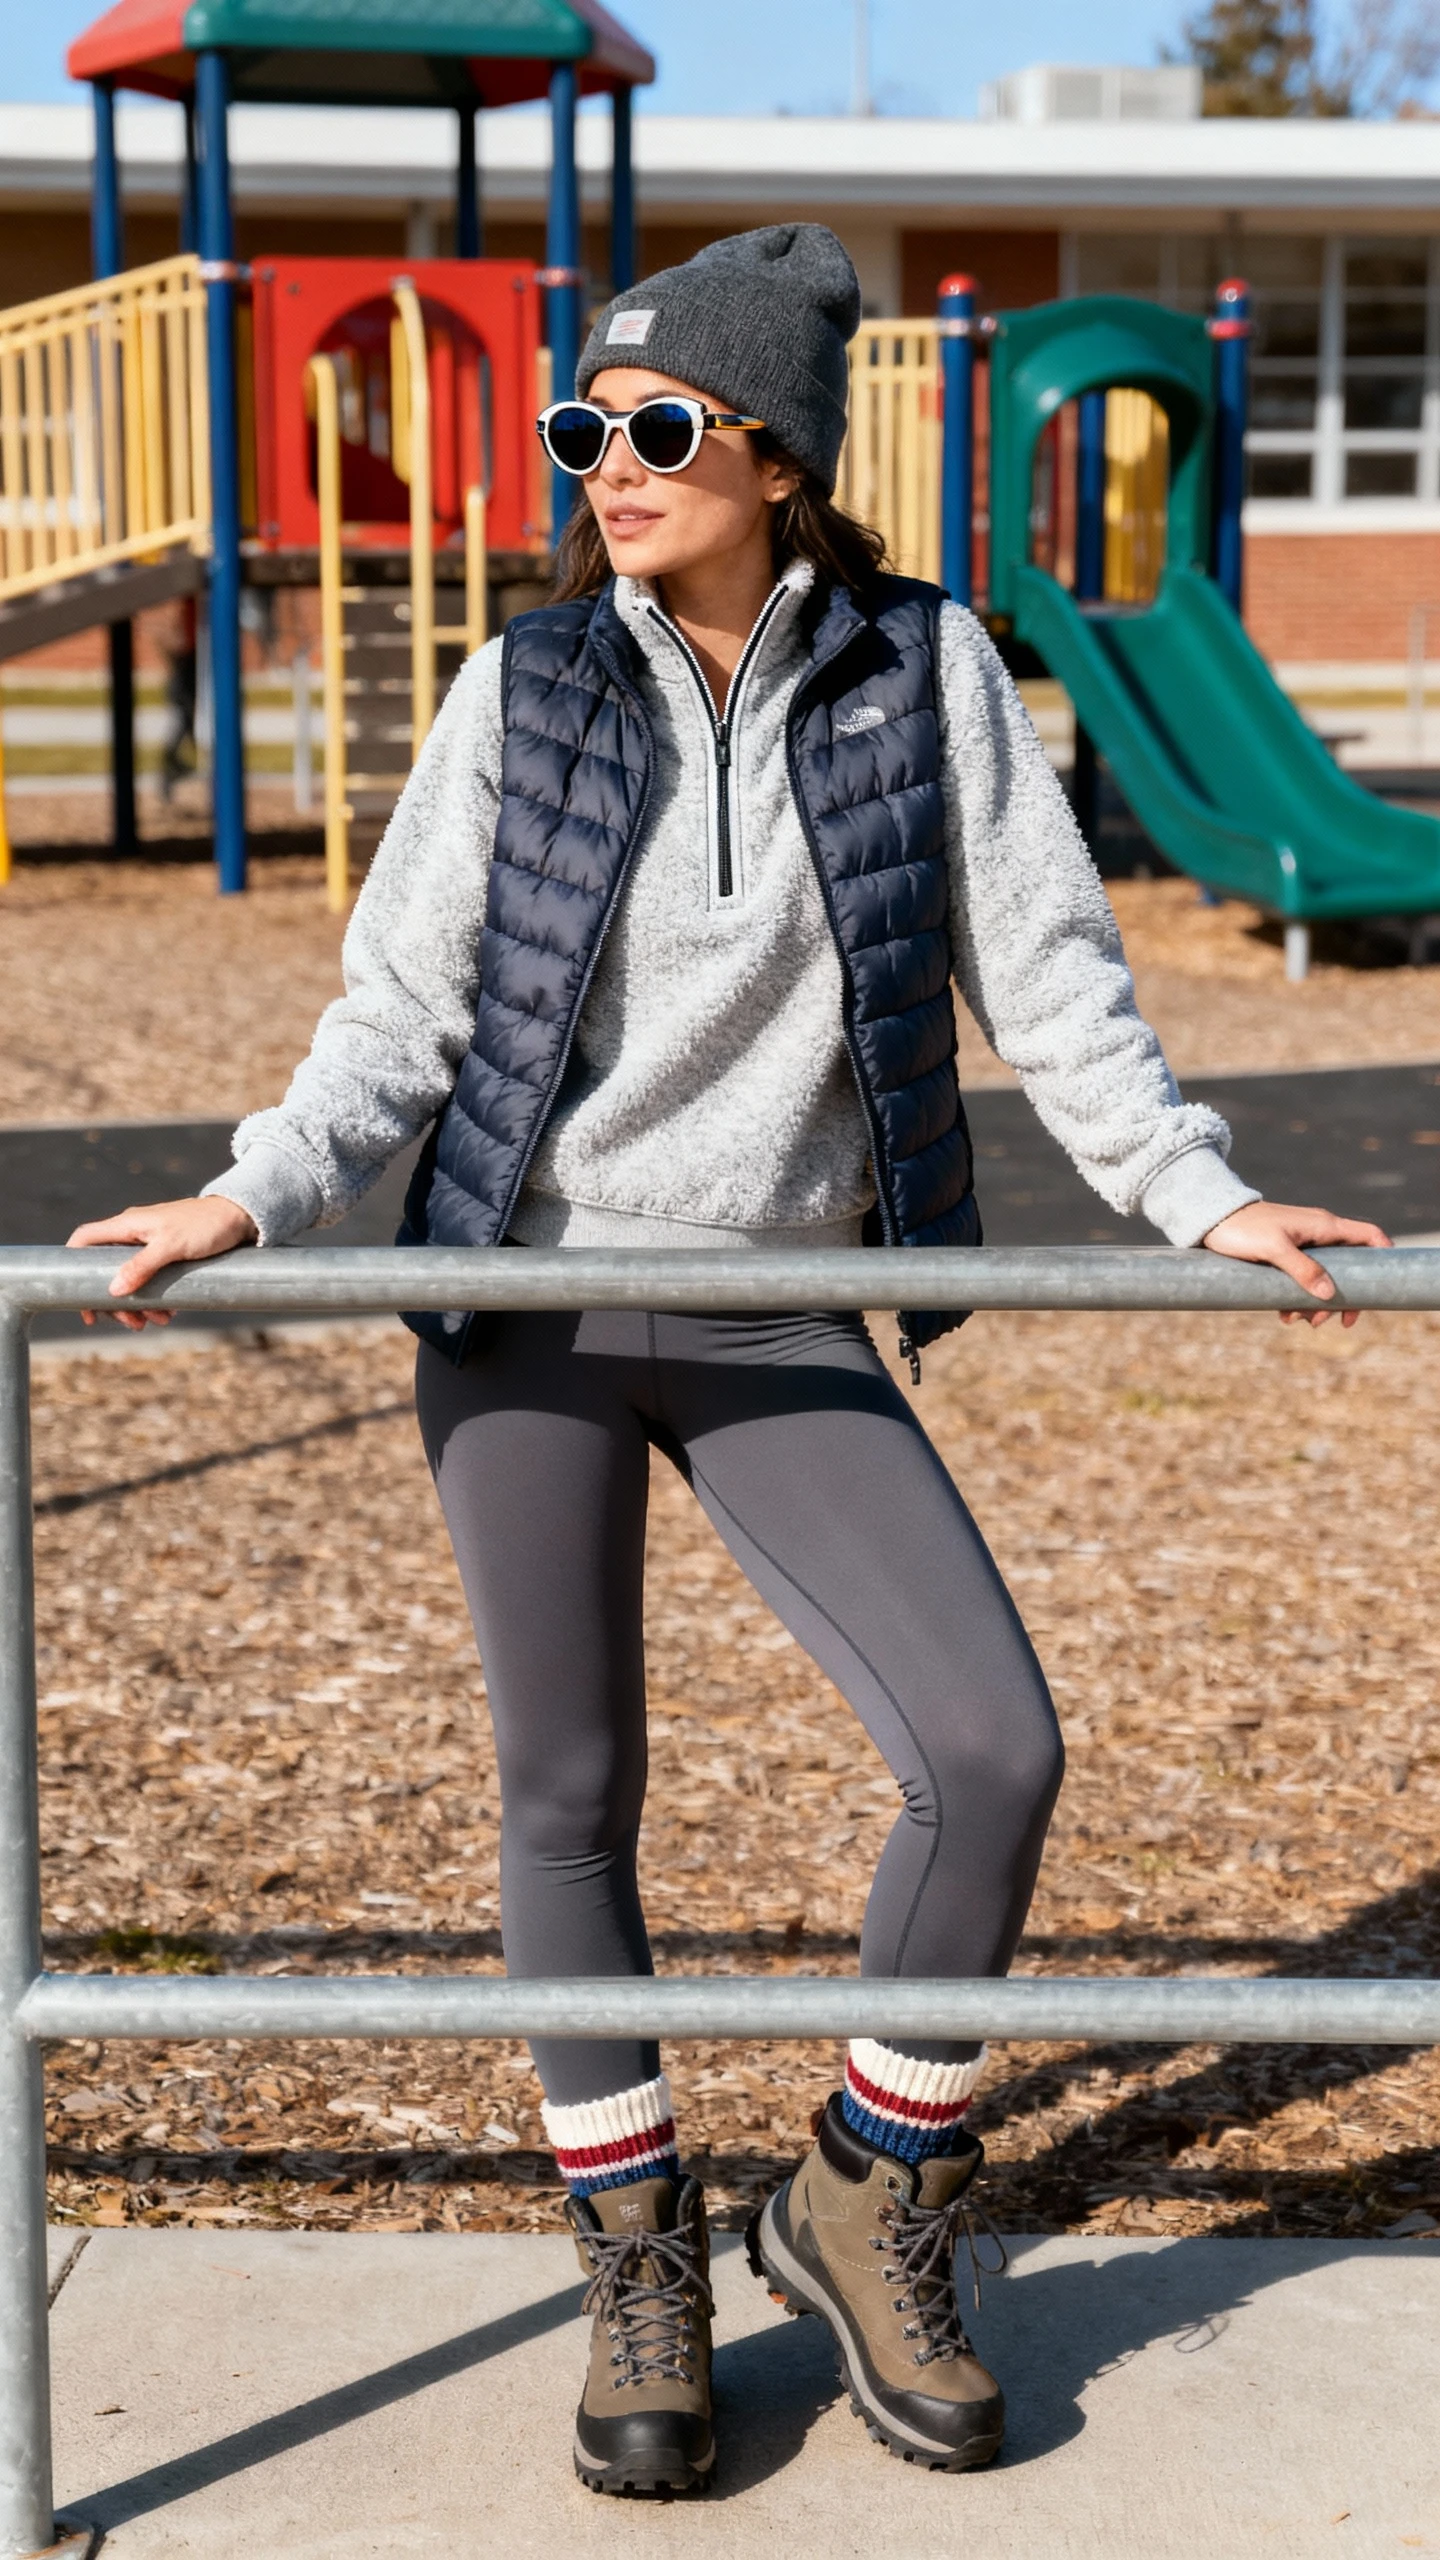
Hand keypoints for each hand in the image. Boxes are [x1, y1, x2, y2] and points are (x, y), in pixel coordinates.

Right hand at [66, 1195, 257, 1330]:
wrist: (242, 1217)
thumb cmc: (206, 1226)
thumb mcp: (172, 1246)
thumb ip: (142, 1266)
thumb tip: (113, 1290)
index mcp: (127, 1225)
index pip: (84, 1239)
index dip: (72, 1265)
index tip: (78, 1298)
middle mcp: (134, 1234)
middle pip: (106, 1270)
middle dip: (114, 1300)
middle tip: (129, 1322)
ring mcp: (150, 1245)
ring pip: (130, 1280)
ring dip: (138, 1305)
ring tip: (157, 1322)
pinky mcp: (167, 1255)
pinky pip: (151, 1281)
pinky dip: (156, 1299)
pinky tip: (169, 1313)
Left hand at [1202, 1199, 1390, 1326]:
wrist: (1211, 1220)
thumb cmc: (1243, 1229)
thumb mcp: (1274, 1249)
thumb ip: (1302, 1269)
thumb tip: (1328, 1295)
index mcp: (1323, 1226)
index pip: (1368, 1235)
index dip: (1383, 1256)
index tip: (1381, 1287)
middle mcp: (1319, 1235)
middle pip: (1349, 1268)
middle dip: (1344, 1298)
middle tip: (1337, 1323)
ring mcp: (1303, 1246)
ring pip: (1325, 1280)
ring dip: (1316, 1305)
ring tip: (1297, 1321)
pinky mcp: (1286, 1257)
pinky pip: (1302, 1282)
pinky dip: (1297, 1301)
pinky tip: (1284, 1316)